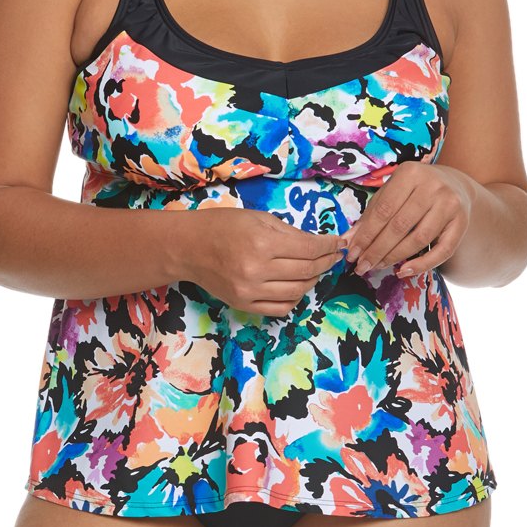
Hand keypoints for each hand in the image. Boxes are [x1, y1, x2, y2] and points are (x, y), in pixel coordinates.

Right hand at [180, 208, 348, 316]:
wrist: (187, 248)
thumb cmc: (222, 225)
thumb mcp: (258, 218)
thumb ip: (289, 233)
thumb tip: (318, 243)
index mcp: (262, 243)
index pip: (308, 248)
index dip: (328, 246)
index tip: (339, 243)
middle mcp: (257, 270)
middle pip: (306, 271)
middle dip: (326, 263)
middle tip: (334, 256)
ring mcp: (250, 291)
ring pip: (297, 291)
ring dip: (313, 280)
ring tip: (318, 270)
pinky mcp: (244, 304)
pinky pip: (280, 307)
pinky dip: (296, 298)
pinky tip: (298, 286)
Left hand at [344, 162, 471, 278]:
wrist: (454, 185)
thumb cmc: (413, 190)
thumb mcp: (391, 194)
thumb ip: (370, 215)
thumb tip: (348, 242)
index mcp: (409, 173)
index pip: (382, 210)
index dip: (365, 235)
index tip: (352, 253)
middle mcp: (432, 186)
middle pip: (399, 226)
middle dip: (377, 250)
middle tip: (362, 266)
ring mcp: (449, 203)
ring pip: (418, 239)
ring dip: (394, 257)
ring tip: (378, 267)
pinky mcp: (461, 222)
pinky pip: (442, 251)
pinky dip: (421, 265)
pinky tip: (403, 271)